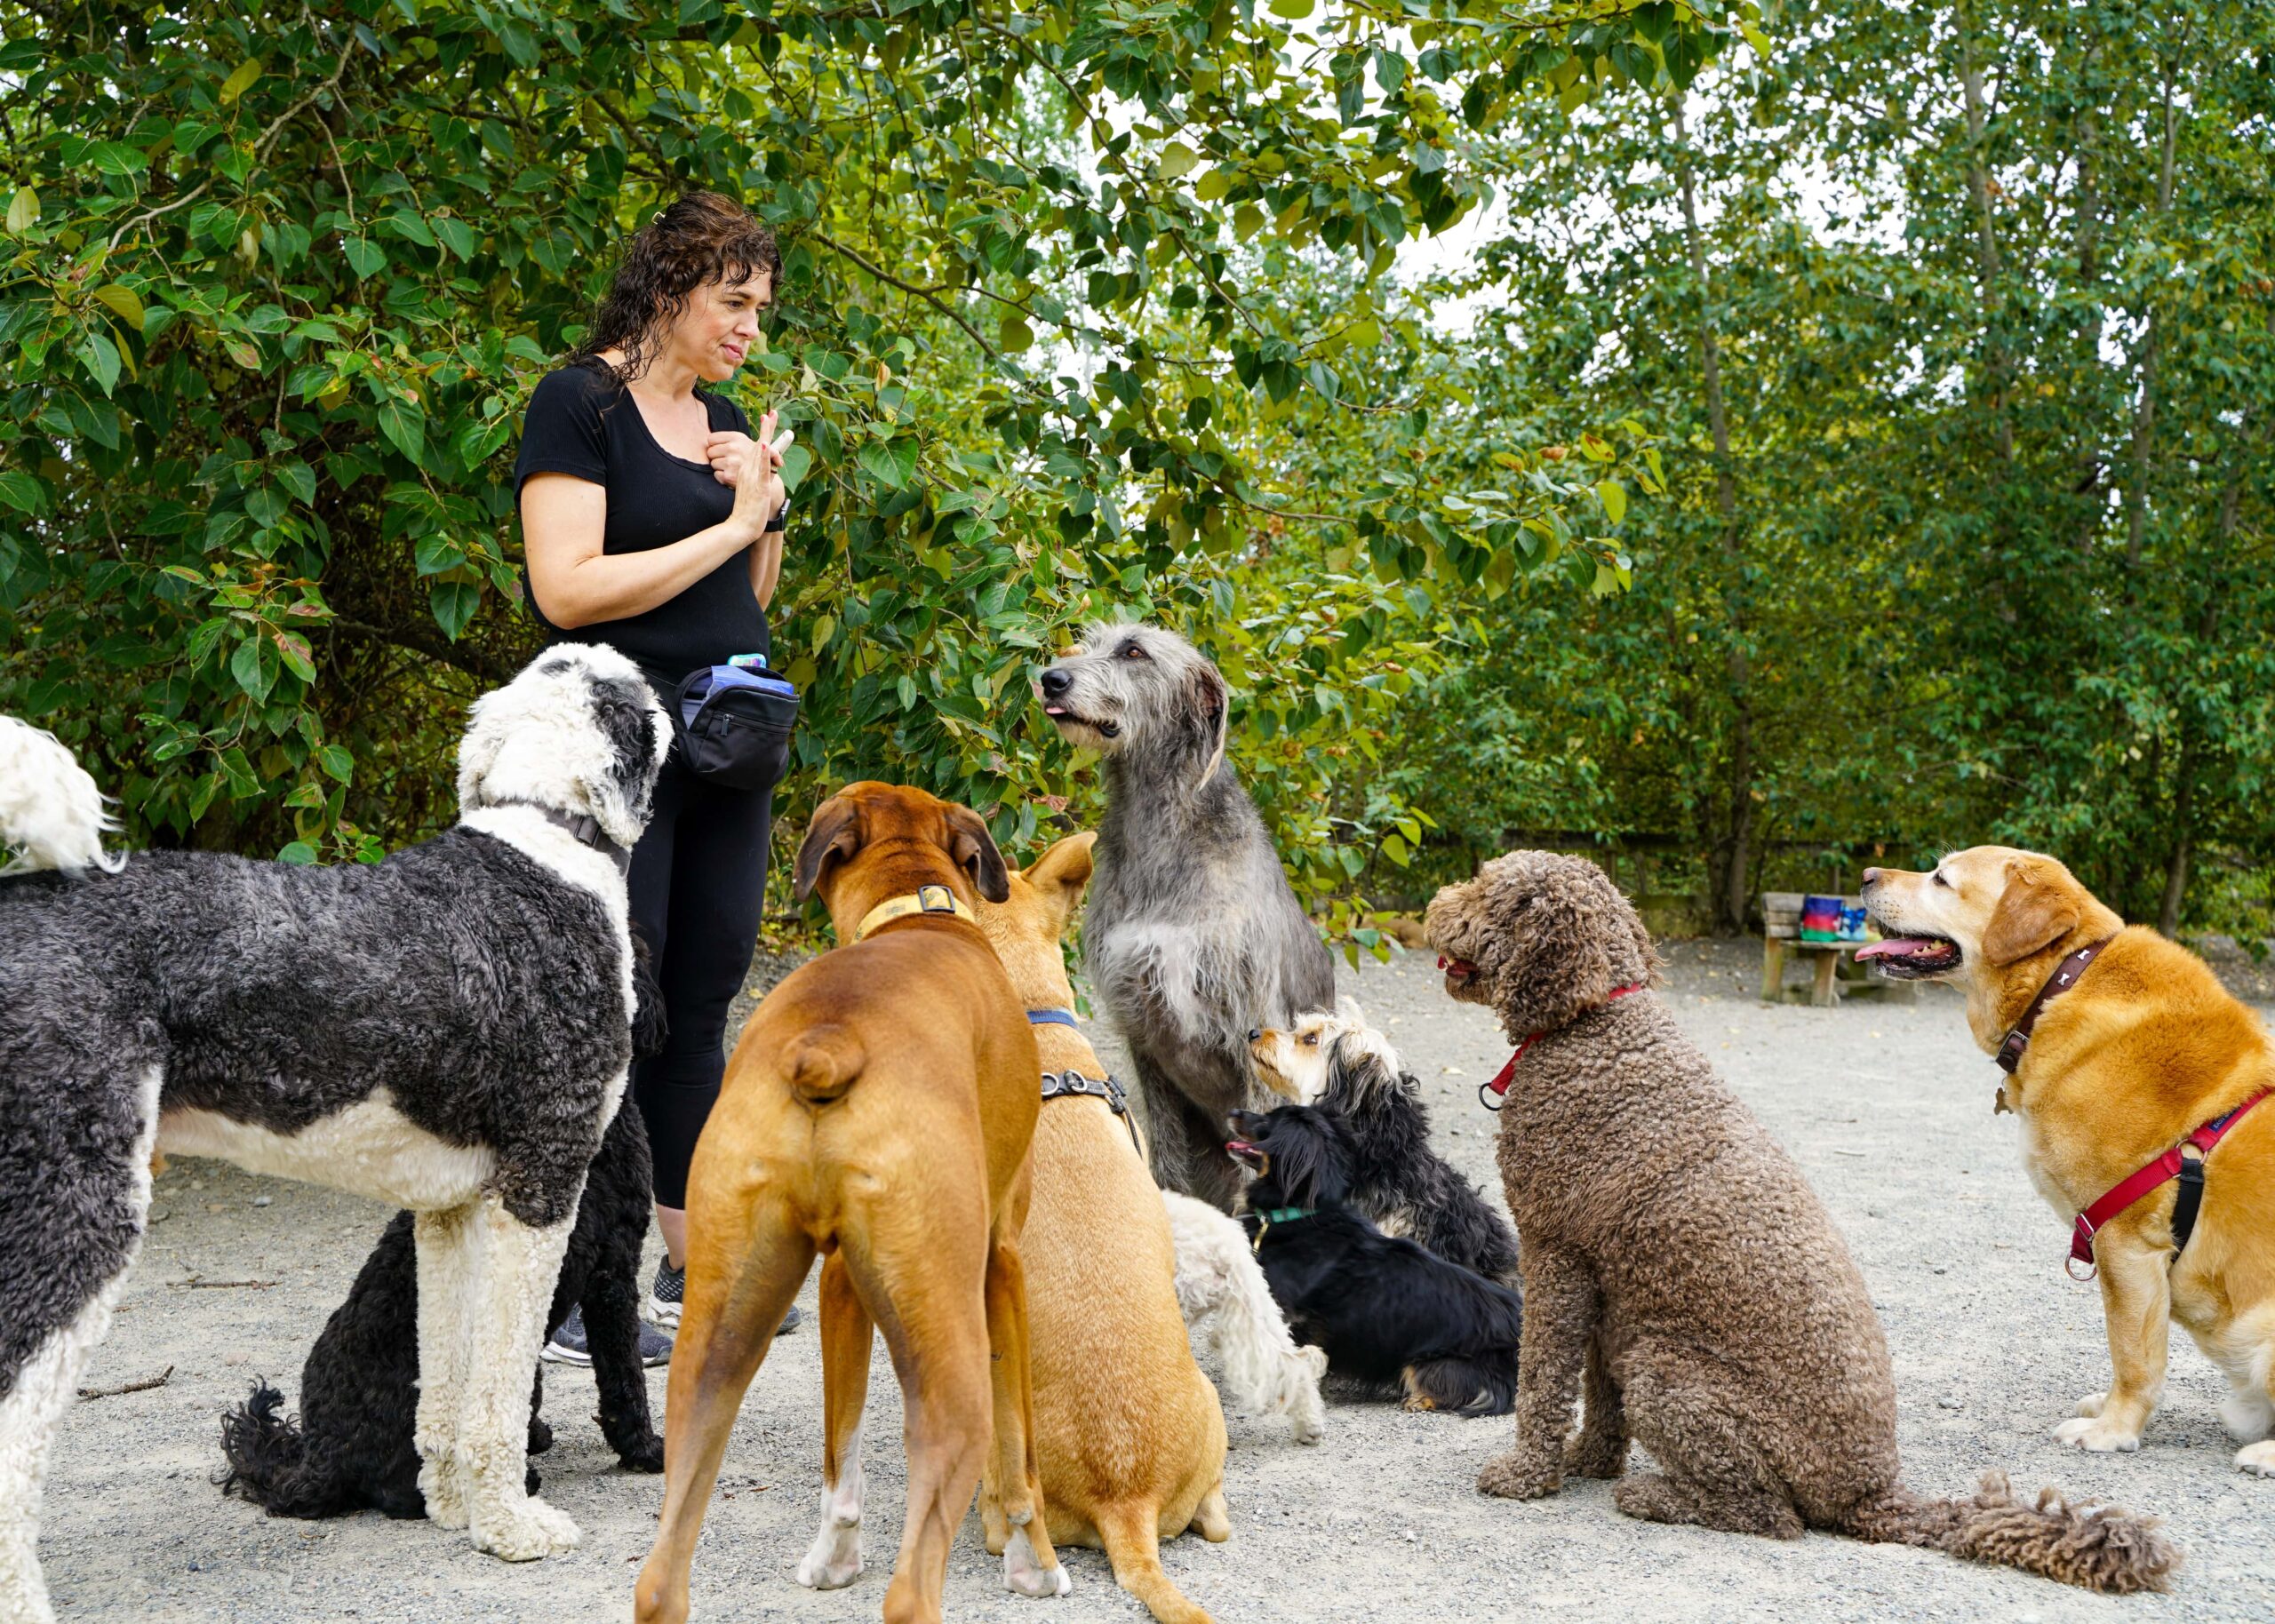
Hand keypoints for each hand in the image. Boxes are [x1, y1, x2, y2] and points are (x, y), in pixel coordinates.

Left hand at [704, 408, 784, 487]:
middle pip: (710, 452)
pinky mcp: (728, 476)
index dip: (716, 445)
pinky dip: (722, 477)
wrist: (765, 482)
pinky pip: (715, 474)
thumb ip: (767, 427)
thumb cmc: (761, 461)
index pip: (711, 439)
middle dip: (717, 456)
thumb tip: (774, 411)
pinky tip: (732, 476)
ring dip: (720, 467)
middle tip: (728, 460)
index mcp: (738, 437)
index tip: (723, 449)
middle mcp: (734, 448)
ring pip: (712, 463)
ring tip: (732, 468)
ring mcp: (731, 463)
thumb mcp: (763, 442)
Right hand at [723, 410, 786, 541]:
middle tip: (772, 412)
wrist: (739, 527)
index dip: (763, 433)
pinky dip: (762, 456)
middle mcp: (748, 471)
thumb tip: (752, 477)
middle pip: (757, 445)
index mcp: (747, 472)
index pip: (755, 448)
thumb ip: (750, 482)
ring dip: (764, 435)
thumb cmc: (744, 513)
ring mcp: (752, 478)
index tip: (768, 418)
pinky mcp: (758, 487)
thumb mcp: (748, 492)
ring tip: (767, 419)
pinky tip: (762, 445)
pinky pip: (760, 469)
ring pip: (758, 453)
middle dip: (766, 428)